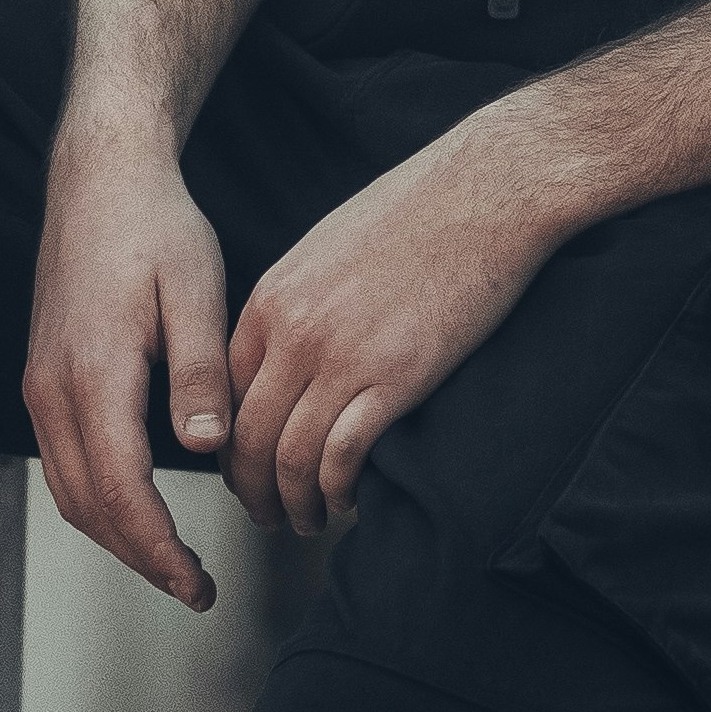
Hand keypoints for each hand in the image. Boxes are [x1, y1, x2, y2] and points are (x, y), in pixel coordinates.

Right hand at [24, 120, 230, 608]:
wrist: (100, 181)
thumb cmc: (154, 227)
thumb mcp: (195, 288)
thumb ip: (198, 370)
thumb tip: (206, 446)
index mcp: (93, 371)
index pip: (121, 490)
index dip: (159, 549)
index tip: (198, 584)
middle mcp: (53, 388)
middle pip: (88, 506)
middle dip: (140, 558)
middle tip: (196, 589)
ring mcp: (41, 386)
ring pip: (70, 491)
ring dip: (118, 536)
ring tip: (174, 562)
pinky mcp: (44, 380)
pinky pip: (65, 463)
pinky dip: (100, 502)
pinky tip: (140, 509)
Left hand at [225, 124, 557, 534]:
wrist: (486, 188)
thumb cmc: (419, 210)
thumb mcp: (330, 247)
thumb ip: (300, 300)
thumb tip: (289, 346)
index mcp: (272, 297)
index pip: (224, 394)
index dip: (229, 445)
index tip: (244, 469)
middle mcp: (294, 331)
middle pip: (247, 436)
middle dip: (250, 489)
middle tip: (265, 516)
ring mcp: (341, 355)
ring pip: (290, 457)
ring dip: (293, 503)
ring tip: (307, 522)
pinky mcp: (395, 377)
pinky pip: (343, 456)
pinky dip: (338, 492)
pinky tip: (349, 502)